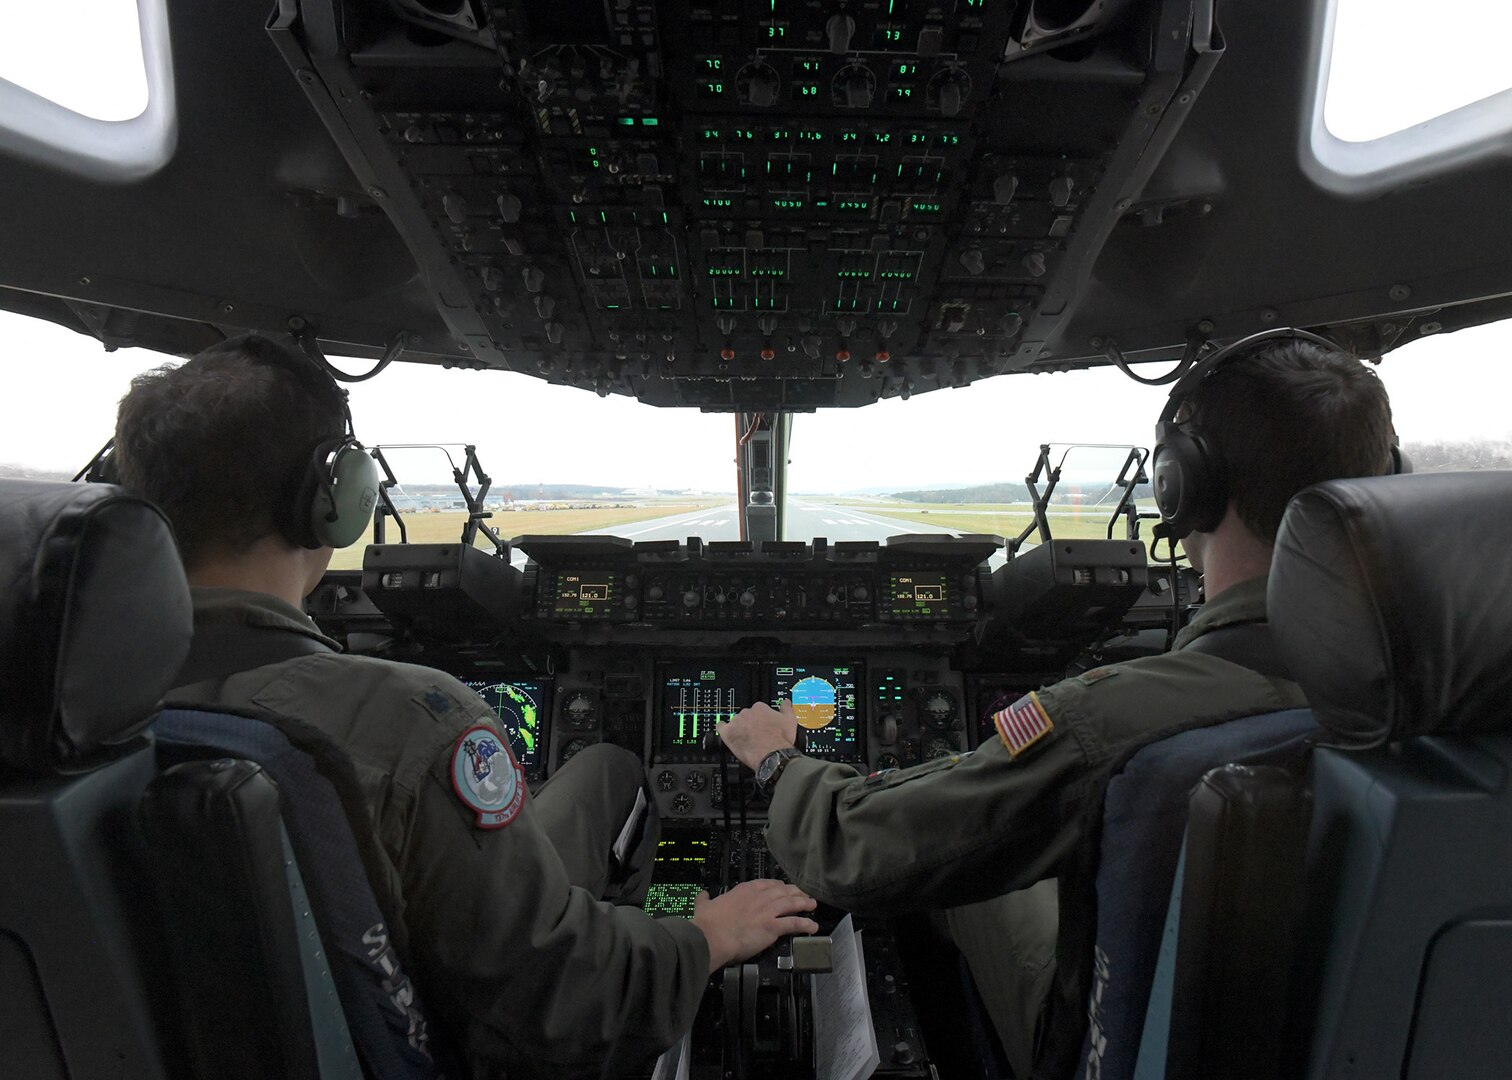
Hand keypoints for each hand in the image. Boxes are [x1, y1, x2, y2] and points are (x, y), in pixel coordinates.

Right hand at [691, 880, 819, 972]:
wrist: (712, 936)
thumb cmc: (707, 923)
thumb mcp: (704, 906)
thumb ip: (705, 900)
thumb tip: (702, 895)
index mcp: (744, 890)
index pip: (767, 884)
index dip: (778, 886)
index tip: (784, 888)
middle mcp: (759, 897)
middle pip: (783, 891)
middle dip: (795, 892)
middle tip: (803, 895)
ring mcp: (768, 911)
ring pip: (792, 904)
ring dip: (804, 903)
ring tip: (812, 905)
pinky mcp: (773, 927)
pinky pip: (794, 924)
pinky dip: (805, 924)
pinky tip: (813, 927)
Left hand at [718, 700, 797, 769]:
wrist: (773, 755)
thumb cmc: (780, 740)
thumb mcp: (790, 720)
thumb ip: (786, 708)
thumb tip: (785, 702)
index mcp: (760, 708)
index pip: (757, 710)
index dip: (760, 719)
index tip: (763, 725)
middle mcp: (747, 713)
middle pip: (746, 716)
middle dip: (750, 724)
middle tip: (755, 734)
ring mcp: (736, 722)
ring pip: (735, 722)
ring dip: (739, 728)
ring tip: (745, 739)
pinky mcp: (728, 733)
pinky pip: (721, 727)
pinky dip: (722, 728)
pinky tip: (725, 731)